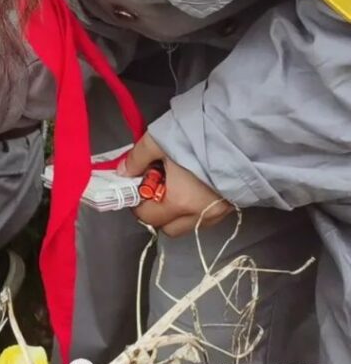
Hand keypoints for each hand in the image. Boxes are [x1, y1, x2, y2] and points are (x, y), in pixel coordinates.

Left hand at [119, 134, 233, 236]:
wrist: (240, 135)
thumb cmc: (196, 139)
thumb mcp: (158, 141)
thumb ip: (137, 158)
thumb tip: (123, 172)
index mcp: (179, 203)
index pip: (147, 216)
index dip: (137, 202)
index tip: (137, 185)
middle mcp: (199, 215)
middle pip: (168, 228)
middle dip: (155, 212)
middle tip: (154, 187)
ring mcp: (218, 214)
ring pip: (187, 225)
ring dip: (175, 212)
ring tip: (175, 184)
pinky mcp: (230, 208)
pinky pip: (204, 218)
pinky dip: (192, 209)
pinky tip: (192, 186)